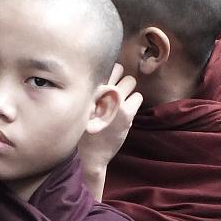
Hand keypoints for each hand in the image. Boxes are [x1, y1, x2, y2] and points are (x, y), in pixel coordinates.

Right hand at [80, 63, 141, 200]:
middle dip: (119, 79)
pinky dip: (134, 102)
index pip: (106, 66)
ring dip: (128, 90)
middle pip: (120, 69)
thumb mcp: (81, 104)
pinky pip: (139, 96)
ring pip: (131, 81)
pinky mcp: (127, 113)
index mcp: (90, 87)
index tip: (107, 82)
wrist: (91, 154)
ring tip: (120, 102)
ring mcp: (116, 101)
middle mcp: (103, 91)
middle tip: (114, 92)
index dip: (109, 73)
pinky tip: (126, 111)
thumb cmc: (84, 128)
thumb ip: (92, 88)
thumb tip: (104, 71)